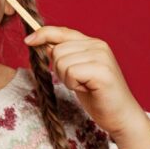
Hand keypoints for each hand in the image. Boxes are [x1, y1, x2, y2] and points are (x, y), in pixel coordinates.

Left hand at [24, 26, 146, 137]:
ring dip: (67, 79)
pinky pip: (70, 72)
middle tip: (78, 82)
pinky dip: (73, 84)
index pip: (62, 31)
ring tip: (84, 86)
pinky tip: (88, 89)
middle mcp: (98, 45)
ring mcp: (101, 57)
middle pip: (57, 50)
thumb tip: (43, 43)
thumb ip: (65, 56)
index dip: (43, 34)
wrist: (121, 116)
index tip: (28, 41)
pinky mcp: (102, 70)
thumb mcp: (77, 72)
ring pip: (61, 62)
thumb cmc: (98, 96)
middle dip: (59, 70)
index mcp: (93, 43)